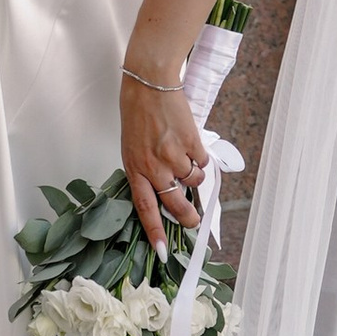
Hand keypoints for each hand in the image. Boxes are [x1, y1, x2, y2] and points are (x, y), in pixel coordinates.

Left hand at [121, 66, 207, 253]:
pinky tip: (188, 141)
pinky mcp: (191, 143)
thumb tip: (167, 190)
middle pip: (176, 204)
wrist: (149, 83)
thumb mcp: (133, 148)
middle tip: (195, 221)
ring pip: (194, 180)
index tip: (161, 252)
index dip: (155, 232)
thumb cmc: (138, 114)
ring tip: (184, 156)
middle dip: (189, 217)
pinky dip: (200, 156)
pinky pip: (203, 161)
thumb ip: (147, 170)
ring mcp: (174, 155)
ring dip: (194, 175)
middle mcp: (154, 166)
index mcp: (135, 169)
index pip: (145, 208)